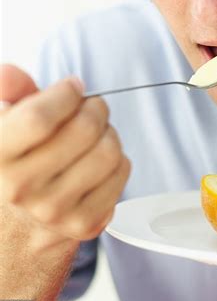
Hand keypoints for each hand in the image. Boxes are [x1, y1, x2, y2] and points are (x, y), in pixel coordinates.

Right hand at [0, 64, 130, 243]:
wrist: (15, 227)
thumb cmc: (17, 164)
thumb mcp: (6, 128)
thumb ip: (9, 96)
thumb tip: (11, 73)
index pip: (39, 118)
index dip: (65, 95)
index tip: (72, 88)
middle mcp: (20, 188)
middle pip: (84, 130)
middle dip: (95, 108)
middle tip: (91, 108)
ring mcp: (54, 210)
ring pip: (109, 151)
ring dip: (109, 134)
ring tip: (96, 135)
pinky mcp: (84, 223)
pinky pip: (121, 173)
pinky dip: (118, 159)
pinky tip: (99, 161)